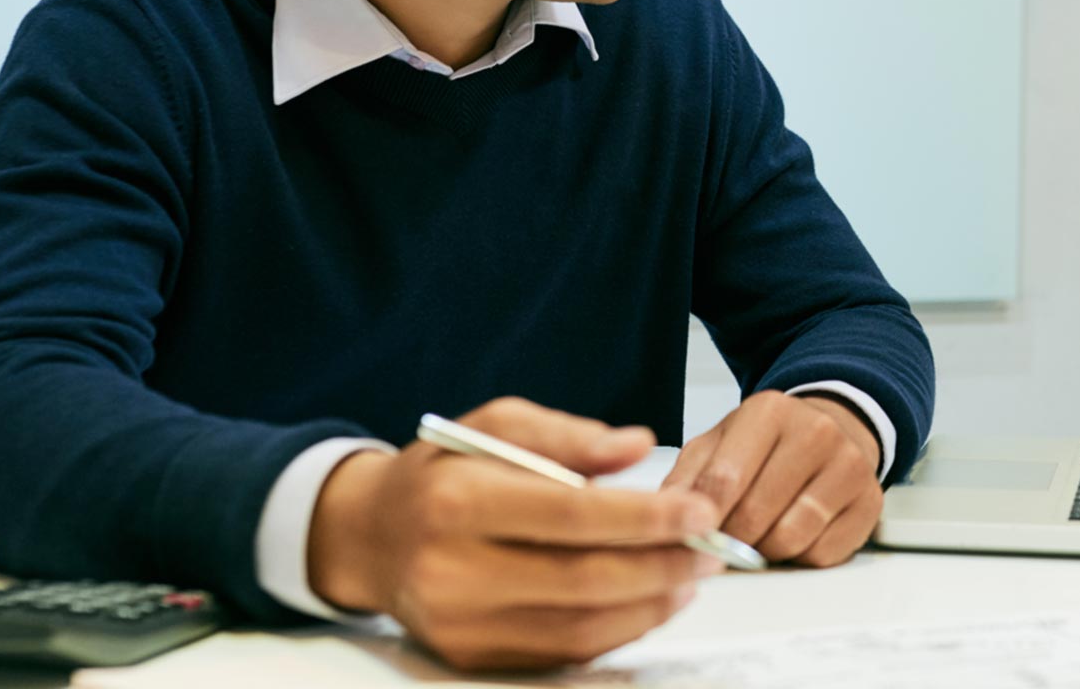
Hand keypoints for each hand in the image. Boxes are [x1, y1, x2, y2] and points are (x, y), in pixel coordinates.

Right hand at [306, 397, 723, 671]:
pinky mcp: (469, 656)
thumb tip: (639, 446)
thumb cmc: (441, 472)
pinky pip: (558, 653)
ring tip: (689, 577)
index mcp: (459, 500)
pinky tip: (647, 603)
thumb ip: (568, 434)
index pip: (570, 516)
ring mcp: (459, 623)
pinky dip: (614, 631)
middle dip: (661, 567)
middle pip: (581, 580)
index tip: (699, 511)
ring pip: (577, 628)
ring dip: (648, 606)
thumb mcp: (495, 424)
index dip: (644, 519)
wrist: (369, 535)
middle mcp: (453, 568)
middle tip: (709, 549)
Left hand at [662, 389, 882, 565]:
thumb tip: (662, 514)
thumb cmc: (769, 443)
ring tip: (759, 536)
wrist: (834, 428)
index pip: (725, 478)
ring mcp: (849, 466)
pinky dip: (801, 557)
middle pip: (756, 514)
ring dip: (766, 551)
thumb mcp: (720, 443)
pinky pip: (824, 554)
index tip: (691, 535)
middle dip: (732, 540)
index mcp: (769, 412)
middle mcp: (815, 432)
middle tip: (724, 543)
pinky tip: (794, 536)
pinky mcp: (870, 501)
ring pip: (791, 538)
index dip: (702, 518)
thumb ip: (688, 477)